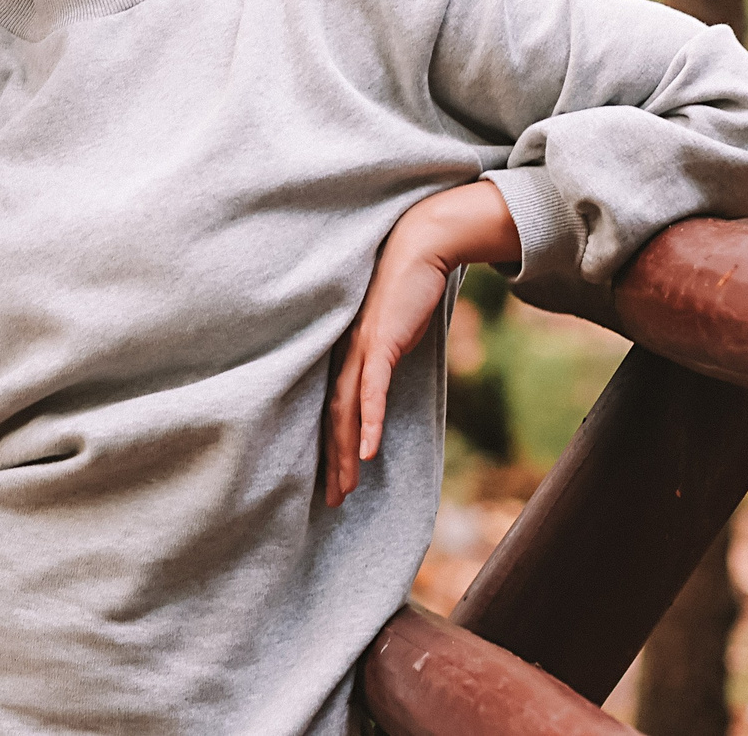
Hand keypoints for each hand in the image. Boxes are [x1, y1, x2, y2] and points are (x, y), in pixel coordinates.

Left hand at [324, 182, 521, 506]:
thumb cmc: (406, 286)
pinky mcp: (380, 342)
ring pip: (346, 411)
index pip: (332, 409)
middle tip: (332, 501)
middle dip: (332, 462)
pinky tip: (367, 451)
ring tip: (344, 488)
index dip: (330, 446)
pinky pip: (371, 390)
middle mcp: (346, 354)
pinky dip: (367, 421)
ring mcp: (360, 349)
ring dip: (345, 452)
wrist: (418, 246)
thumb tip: (382, 377)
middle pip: (332, 418)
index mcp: (346, 354)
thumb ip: (384, 354)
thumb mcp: (393, 329)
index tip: (332, 480)